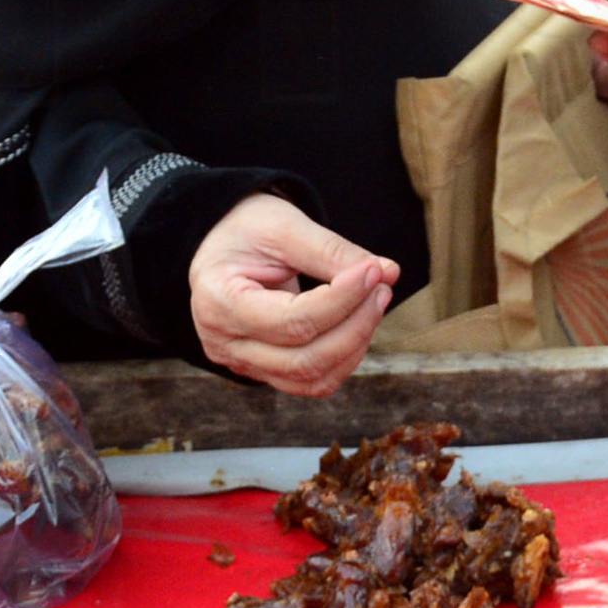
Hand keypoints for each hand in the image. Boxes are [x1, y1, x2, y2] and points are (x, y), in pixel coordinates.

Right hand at [188, 193, 400, 394]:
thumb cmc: (247, 229)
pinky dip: (344, 358)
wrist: (223, 243)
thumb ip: (333, 251)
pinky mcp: (263, 369)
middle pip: (303, 359)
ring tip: (375, 300)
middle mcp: (223, 343)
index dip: (341, 300)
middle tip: (382, 285)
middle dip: (355, 325)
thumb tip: (388, 272)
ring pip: (311, 378)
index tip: (373, 271)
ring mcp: (242, 362)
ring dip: (355, 344)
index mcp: (219, 302)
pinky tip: (359, 324)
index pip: (291, 321)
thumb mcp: (285, 227)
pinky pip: (311, 381)